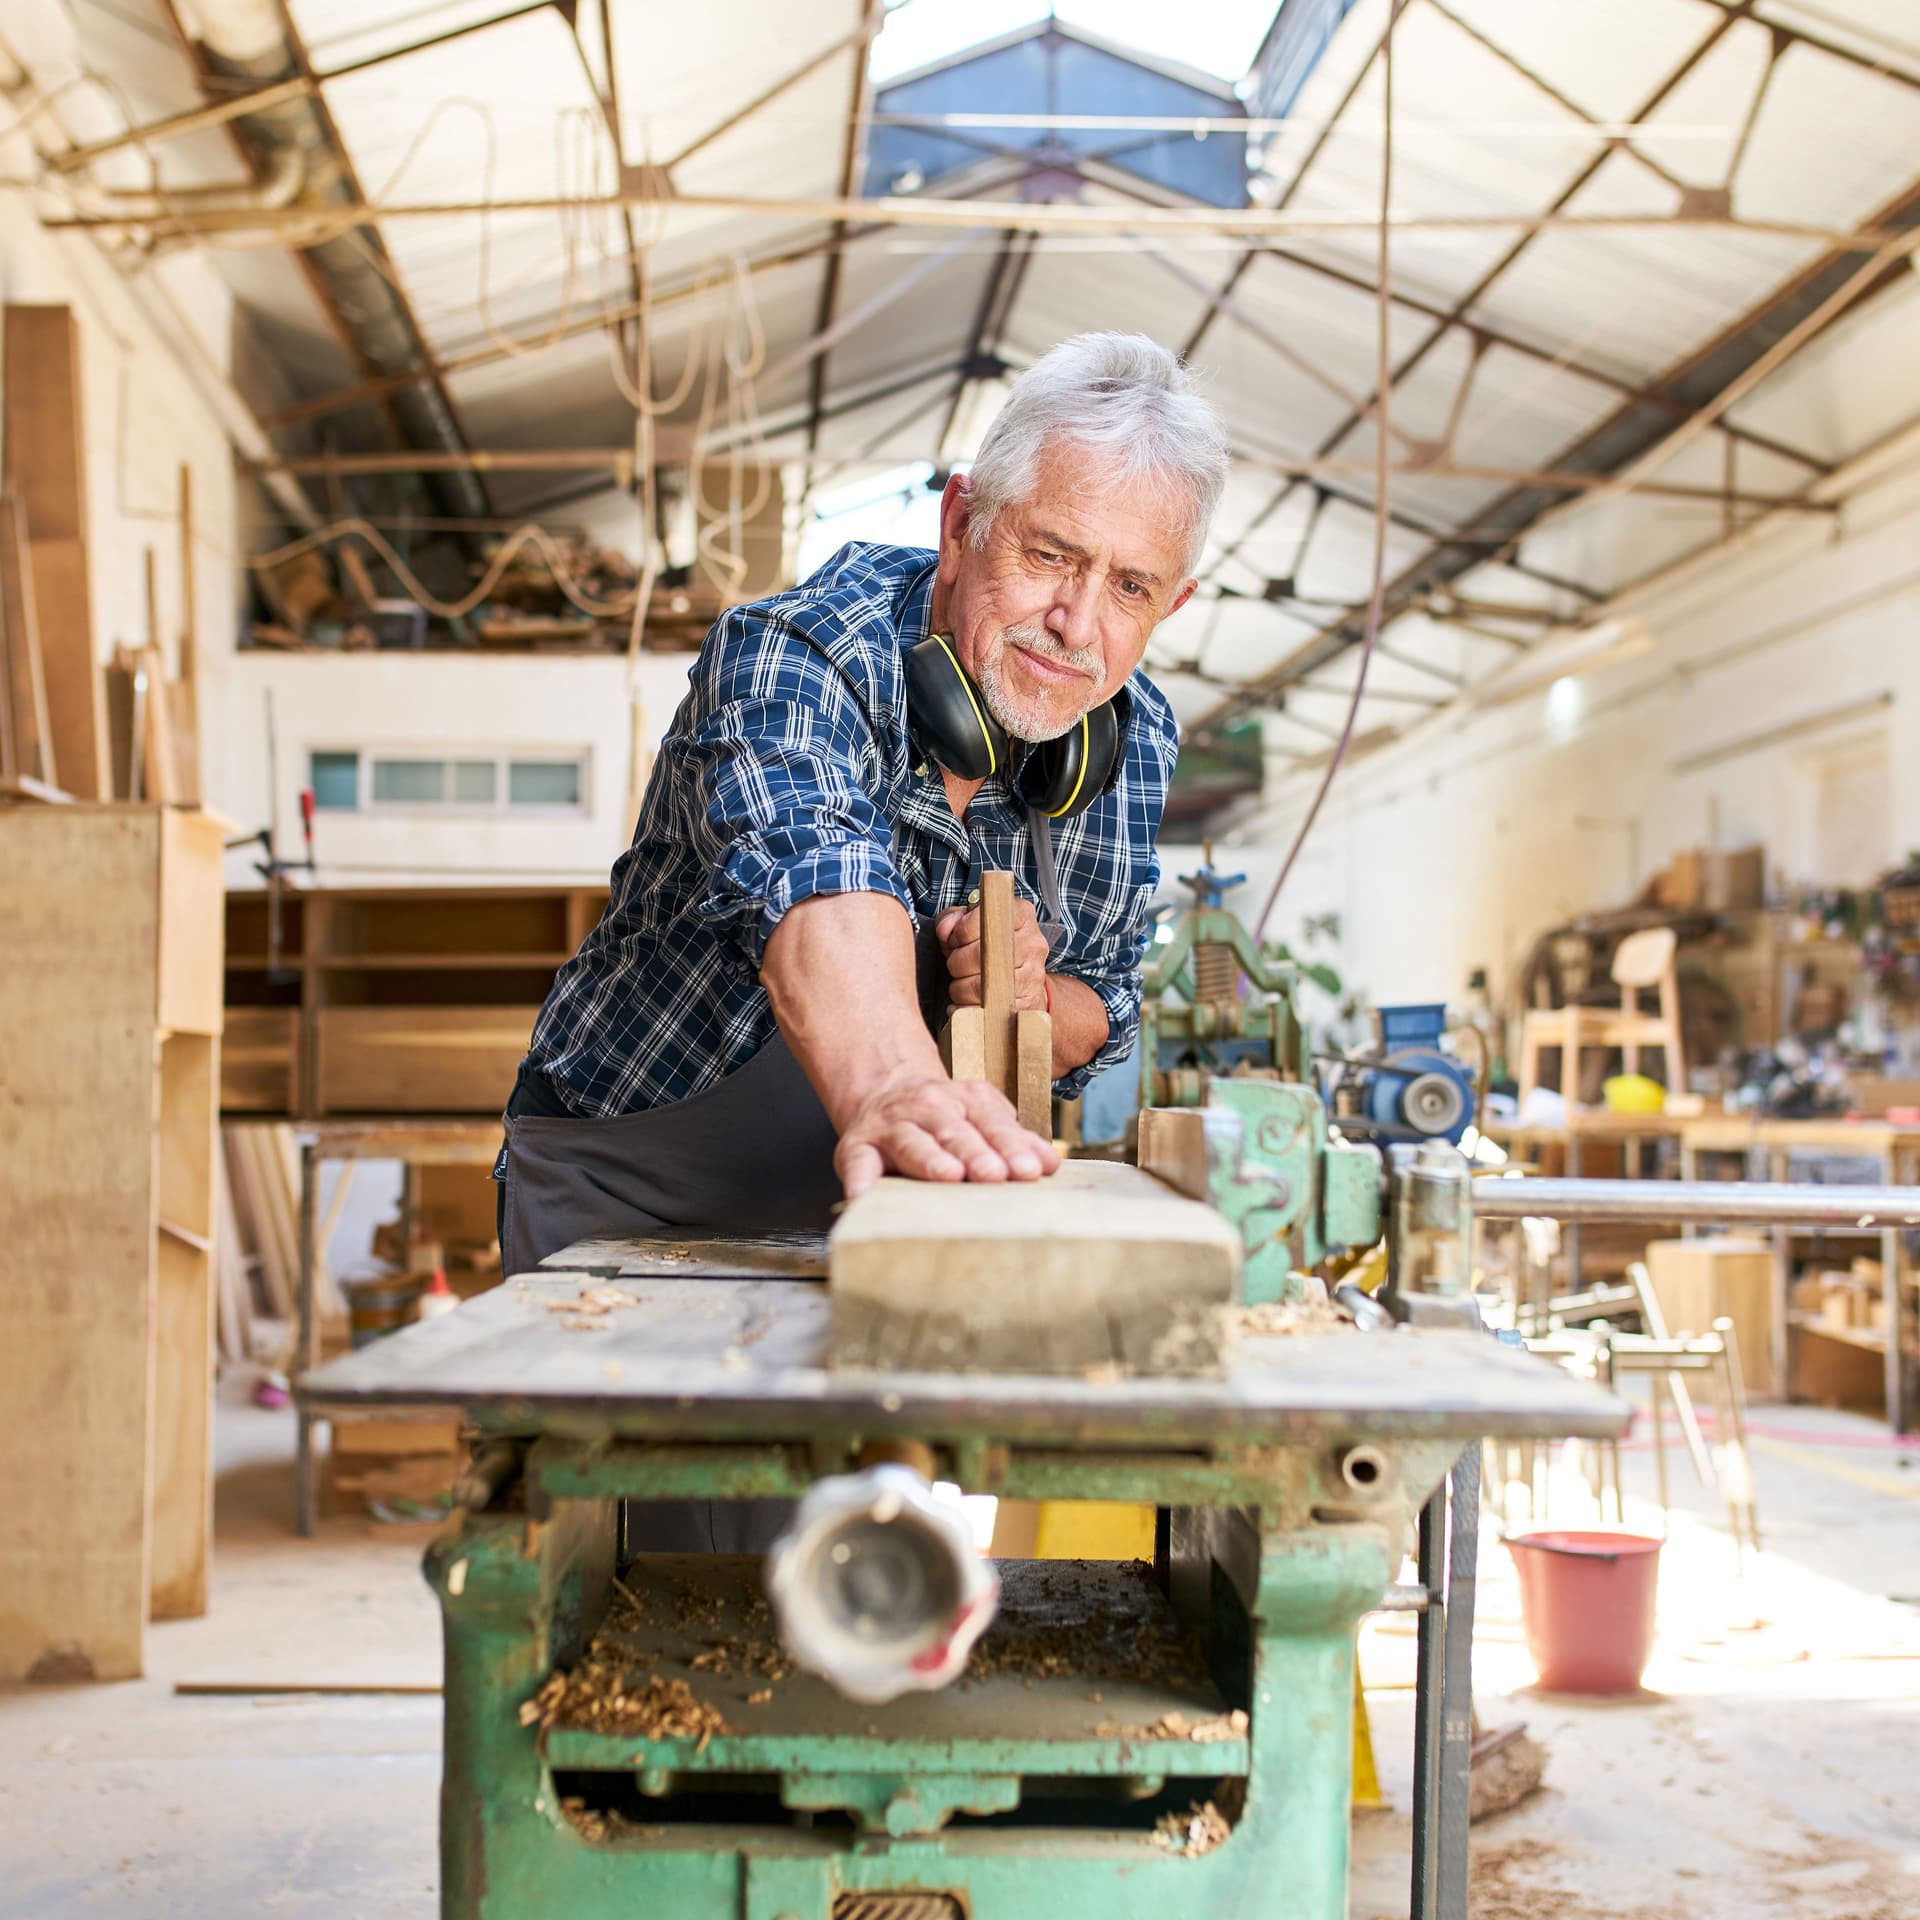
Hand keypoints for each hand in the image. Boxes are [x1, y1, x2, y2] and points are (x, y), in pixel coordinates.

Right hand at [835, 1069, 1059, 1199]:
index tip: (1028, 1170)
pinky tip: (864, 1198)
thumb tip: (1050, 1163)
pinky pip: (858, 1163)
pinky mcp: (857, 1146)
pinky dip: (859, 1179)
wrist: (884, 1091)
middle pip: (955, 1131)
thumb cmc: (943, 1118)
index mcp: (965, 1100)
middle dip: (976, 1153)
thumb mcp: (982, 1116)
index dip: (1011, 1146)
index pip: (992, 1122)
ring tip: (947, 1176)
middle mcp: (927, 1107)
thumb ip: (1013, 1139)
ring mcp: (891, 1126)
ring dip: (929, 1159)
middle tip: (994, 1175)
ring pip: (912, 1142)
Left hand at [936, 897, 1048, 1011]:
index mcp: (1021, 916)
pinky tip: (967, 1002)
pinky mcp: (1027, 1004)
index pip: (986, 920)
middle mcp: (1032, 944)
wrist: (1026, 981)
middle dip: (957, 962)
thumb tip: (945, 930)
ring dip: (960, 988)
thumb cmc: (994, 949)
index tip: (955, 940)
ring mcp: (1032, 976)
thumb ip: (953, 920)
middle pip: (980, 956)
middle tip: (957, 964)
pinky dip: (966, 1009)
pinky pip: (985, 1012)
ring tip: (963, 983)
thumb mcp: (971, 925)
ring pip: (979, 987)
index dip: (961, 932)